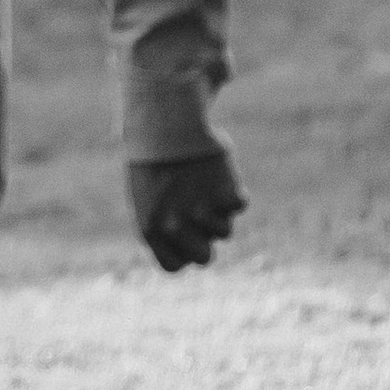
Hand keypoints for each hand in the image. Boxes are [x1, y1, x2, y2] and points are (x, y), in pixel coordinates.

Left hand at [127, 148, 246, 271]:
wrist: (167, 124)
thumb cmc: (155, 158)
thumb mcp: (149, 196)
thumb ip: (166, 226)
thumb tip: (197, 249)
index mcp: (150, 230)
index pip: (174, 265)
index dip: (182, 252)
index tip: (185, 237)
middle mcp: (175, 227)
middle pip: (204, 259)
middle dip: (206, 241)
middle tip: (202, 217)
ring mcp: (202, 213)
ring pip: (224, 231)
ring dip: (219, 211)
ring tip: (202, 184)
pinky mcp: (226, 196)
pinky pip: (239, 205)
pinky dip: (233, 189)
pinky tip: (216, 172)